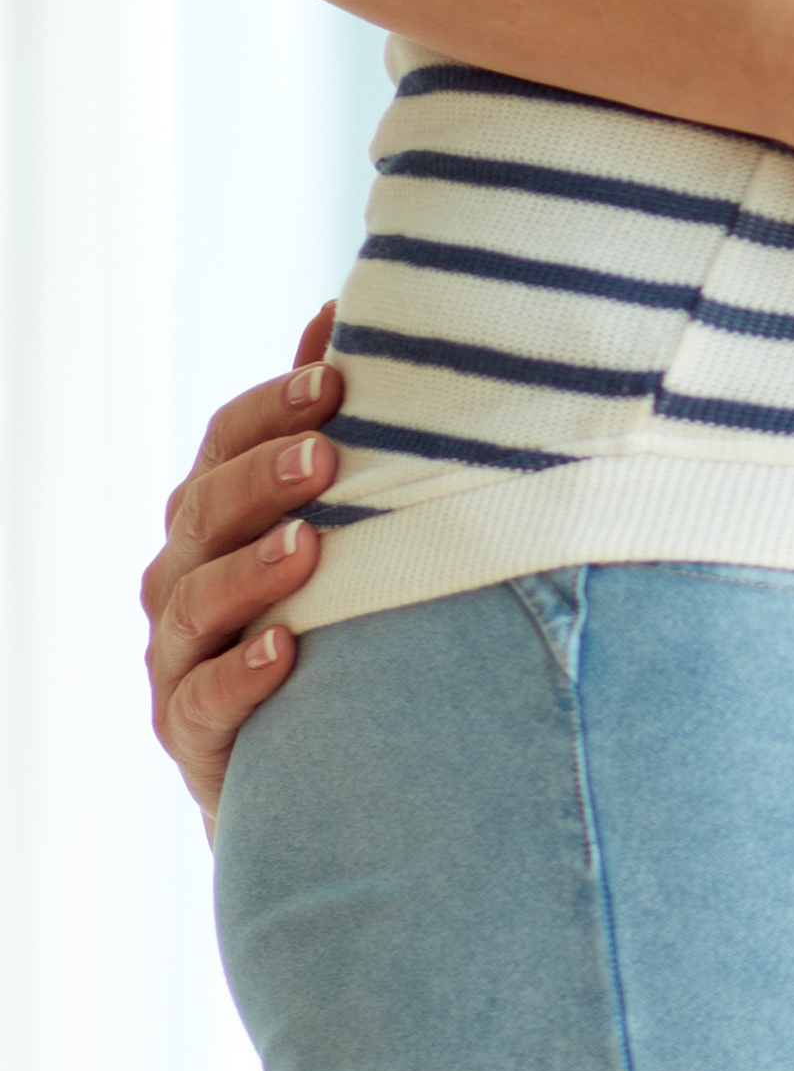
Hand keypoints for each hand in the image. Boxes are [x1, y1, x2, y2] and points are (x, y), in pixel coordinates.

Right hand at [143, 307, 344, 837]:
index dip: (270, 409)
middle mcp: (181, 576)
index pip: (222, 445)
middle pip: (204, 513)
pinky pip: (204, 700)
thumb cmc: (321, 613)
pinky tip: (286, 652)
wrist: (303, 762)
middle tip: (327, 454)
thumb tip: (340, 308)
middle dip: (261, 478)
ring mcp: (176, 656)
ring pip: (198, 602)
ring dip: (252, 571)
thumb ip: (318, 425)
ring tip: (310, 548)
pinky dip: (242, 675)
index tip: (335, 380)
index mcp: (209, 515)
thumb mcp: (324, 517)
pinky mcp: (190, 734)